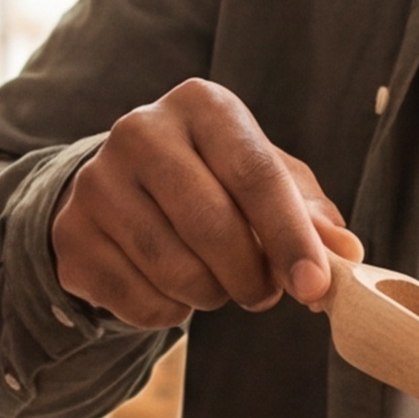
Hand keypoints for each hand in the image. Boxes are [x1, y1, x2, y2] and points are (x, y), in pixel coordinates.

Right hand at [53, 78, 359, 328]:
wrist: (121, 191)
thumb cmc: (213, 181)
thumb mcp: (266, 181)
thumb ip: (310, 215)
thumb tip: (346, 254)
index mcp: (201, 105)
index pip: (255, 173)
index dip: (290, 237)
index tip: (315, 287)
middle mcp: (141, 131)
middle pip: (213, 226)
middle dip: (252, 278)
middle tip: (265, 294)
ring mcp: (97, 182)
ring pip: (175, 270)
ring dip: (211, 295)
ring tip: (216, 283)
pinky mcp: (72, 234)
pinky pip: (139, 300)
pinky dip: (170, 313)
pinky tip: (170, 288)